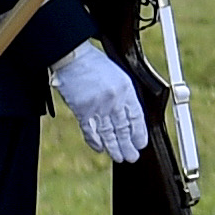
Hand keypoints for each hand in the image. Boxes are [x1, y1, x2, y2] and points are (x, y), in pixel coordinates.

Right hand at [49, 39, 148, 161]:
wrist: (74, 57)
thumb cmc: (95, 63)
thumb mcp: (118, 74)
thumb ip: (124, 94)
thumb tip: (129, 114)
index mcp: (126, 90)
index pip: (136, 117)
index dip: (139, 133)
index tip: (141, 143)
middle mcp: (114, 101)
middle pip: (123, 129)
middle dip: (128, 145)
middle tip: (132, 157)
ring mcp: (98, 107)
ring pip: (108, 133)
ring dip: (114, 147)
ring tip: (119, 157)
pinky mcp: (82, 111)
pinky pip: (90, 131)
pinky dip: (95, 141)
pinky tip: (100, 148)